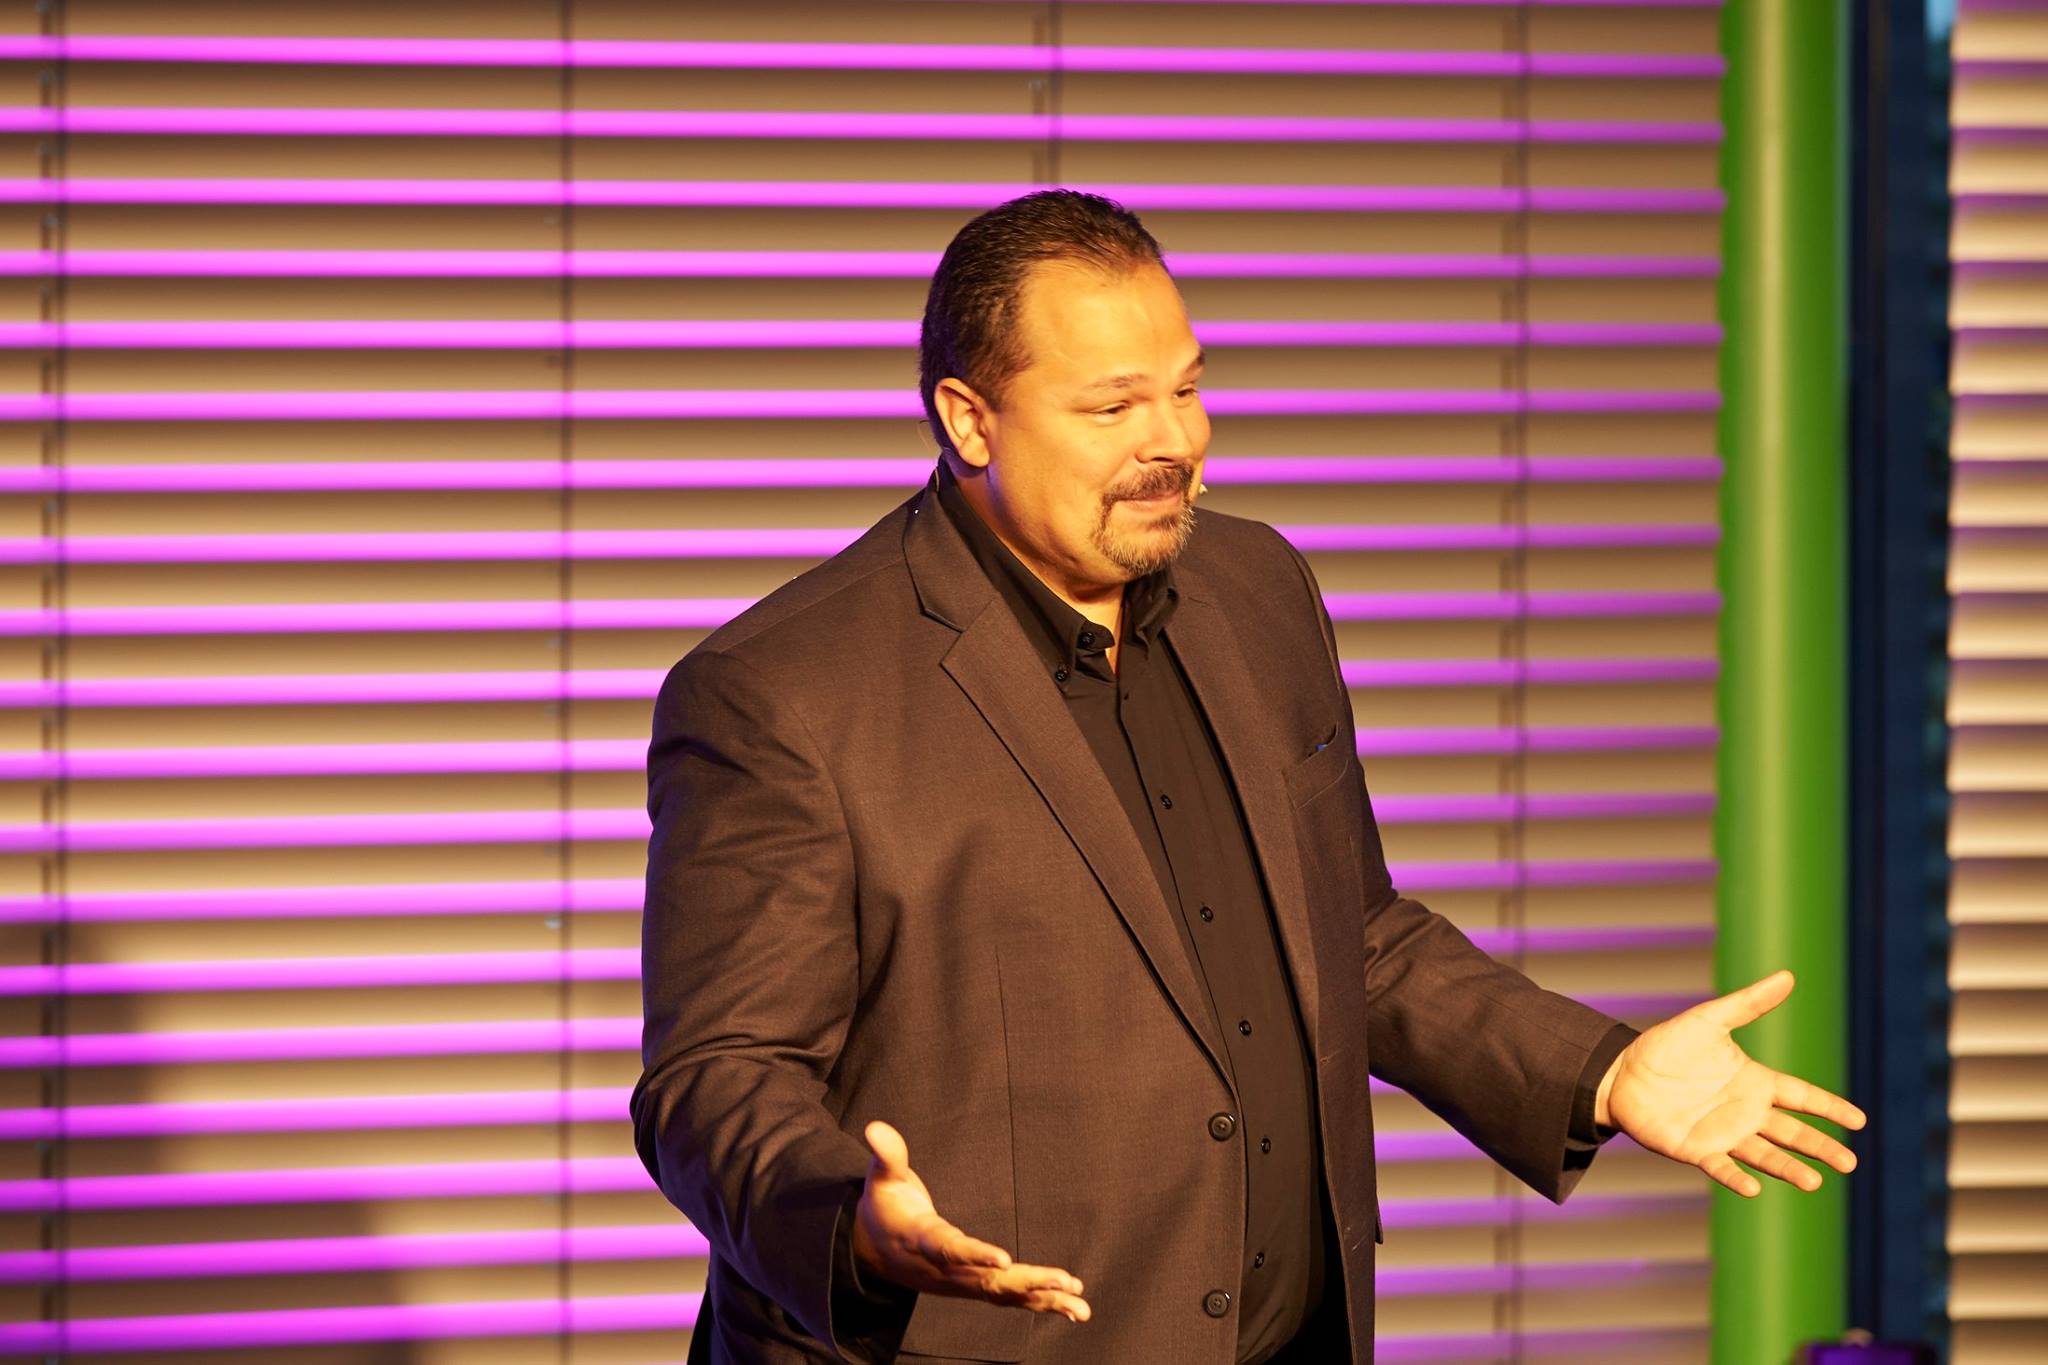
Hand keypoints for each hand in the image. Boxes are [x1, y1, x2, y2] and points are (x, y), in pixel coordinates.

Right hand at [851, 1119, 1091, 1323]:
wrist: (873, 1252)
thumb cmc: (884, 1208)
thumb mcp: (881, 1179)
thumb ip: (887, 1155)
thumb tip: (874, 1128)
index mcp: (923, 1241)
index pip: (950, 1249)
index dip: (975, 1255)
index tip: (1004, 1260)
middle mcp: (945, 1271)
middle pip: (988, 1282)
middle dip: (1028, 1282)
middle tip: (1065, 1282)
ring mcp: (960, 1283)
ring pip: (1004, 1295)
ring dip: (1043, 1299)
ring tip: (1081, 1305)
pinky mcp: (972, 1286)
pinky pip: (1008, 1298)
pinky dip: (1040, 1302)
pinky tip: (1072, 1307)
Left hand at [1595, 969, 1866, 1197]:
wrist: (1623, 1071)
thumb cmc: (1669, 1046)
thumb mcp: (1710, 1020)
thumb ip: (1749, 1003)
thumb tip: (1788, 976)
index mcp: (1755, 1082)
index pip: (1802, 1096)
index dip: (1830, 1107)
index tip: (1859, 1121)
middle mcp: (1745, 1113)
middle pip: (1792, 1132)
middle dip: (1820, 1147)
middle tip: (1850, 1162)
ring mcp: (1723, 1134)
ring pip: (1764, 1155)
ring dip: (1788, 1168)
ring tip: (1814, 1182)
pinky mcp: (1696, 1149)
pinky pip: (1721, 1167)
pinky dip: (1737, 1177)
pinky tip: (1754, 1189)